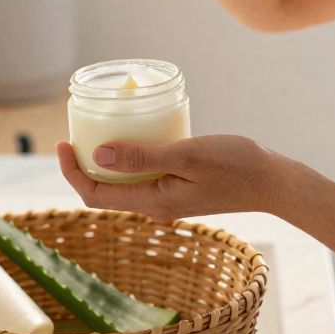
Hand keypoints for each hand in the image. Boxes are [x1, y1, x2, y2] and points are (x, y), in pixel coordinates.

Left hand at [55, 135, 284, 222]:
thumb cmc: (234, 166)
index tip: (61, 143)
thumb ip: (143, 157)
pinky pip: (143, 174)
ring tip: (98, 129)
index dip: (71, 172)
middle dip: (83, 164)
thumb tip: (97, 156)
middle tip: (75, 131)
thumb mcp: (186, 156)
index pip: (95, 195)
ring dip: (105, 160)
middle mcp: (156, 204)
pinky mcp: (179, 186)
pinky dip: (130, 156)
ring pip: (123, 182)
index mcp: (153, 202)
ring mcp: (168, 197)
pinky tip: (134, 134)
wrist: (273, 181)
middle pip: (104, 190)